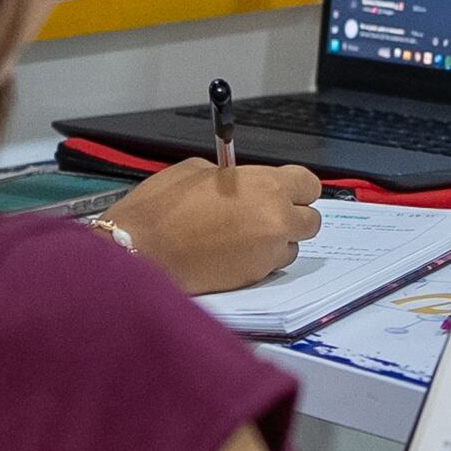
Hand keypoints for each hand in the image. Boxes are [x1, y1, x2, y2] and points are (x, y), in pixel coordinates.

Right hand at [110, 158, 323, 293]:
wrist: (140, 251)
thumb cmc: (162, 209)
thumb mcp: (199, 172)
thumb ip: (234, 177)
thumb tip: (244, 183)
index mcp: (268, 186)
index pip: (310, 185)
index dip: (297, 187)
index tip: (286, 190)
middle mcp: (276, 220)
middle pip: (311, 220)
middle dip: (293, 216)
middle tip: (266, 214)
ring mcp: (267, 253)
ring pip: (292, 247)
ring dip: (276, 242)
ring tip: (242, 236)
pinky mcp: (253, 279)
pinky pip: (269, 267)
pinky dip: (257, 260)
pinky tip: (229, 252)